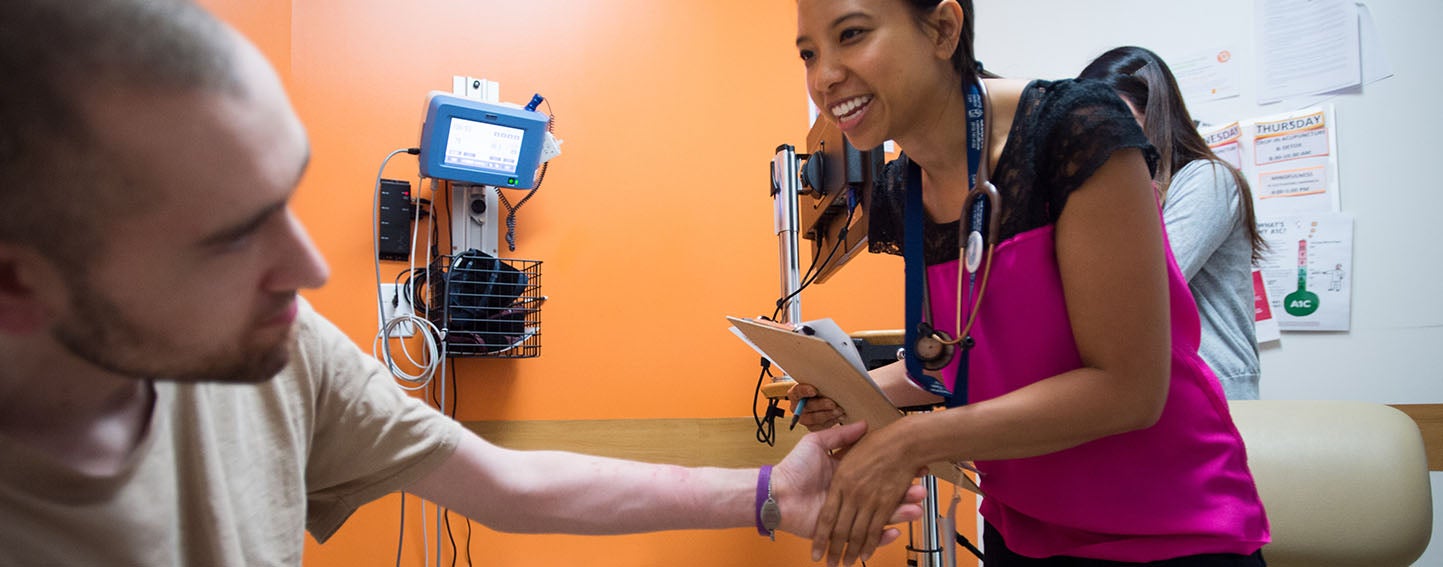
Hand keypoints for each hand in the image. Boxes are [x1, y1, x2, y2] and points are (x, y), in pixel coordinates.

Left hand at [773, 421, 924, 547]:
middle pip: (882, 499)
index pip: (876, 478)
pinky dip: (879, 538)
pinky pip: (864, 536)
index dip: (895, 475)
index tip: (914, 470)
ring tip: (916, 511)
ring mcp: (846, 517)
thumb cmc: (795, 467)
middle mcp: (849, 499)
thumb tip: (861, 424)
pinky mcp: (840, 533)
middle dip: (904, 498)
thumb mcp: (817, 443)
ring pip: (878, 518)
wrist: (778, 491)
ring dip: (898, 516)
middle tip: (922, 493)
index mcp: (845, 479)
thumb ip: (839, 435)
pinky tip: (894, 532)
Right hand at [788, 383, 845, 430]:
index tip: (814, 391)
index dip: (805, 391)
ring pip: (814, 419)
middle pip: (807, 406)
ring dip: (828, 414)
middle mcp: (796, 407)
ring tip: (840, 411)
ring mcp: (803, 419)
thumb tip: (831, 382)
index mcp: (795, 394)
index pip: (797, 391)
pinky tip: (840, 417)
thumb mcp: (819, 384)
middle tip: (833, 404)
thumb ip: (821, 383)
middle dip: (822, 405)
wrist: (823, 400)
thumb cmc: (821, 389)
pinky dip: (831, 421)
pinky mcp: (812, 427)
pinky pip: (820, 426)